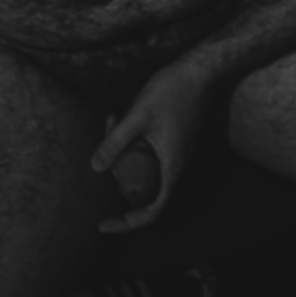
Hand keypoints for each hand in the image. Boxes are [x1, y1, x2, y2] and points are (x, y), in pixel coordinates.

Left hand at [91, 54, 212, 232]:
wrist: (200, 70)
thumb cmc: (172, 91)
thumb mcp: (138, 115)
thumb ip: (115, 142)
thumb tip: (95, 168)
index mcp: (173, 169)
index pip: (150, 212)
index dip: (127, 223)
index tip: (103, 225)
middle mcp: (177, 167)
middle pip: (141, 186)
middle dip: (117, 167)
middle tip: (107, 132)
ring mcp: (176, 153)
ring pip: (142, 165)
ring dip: (122, 148)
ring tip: (113, 117)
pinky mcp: (173, 140)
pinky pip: (148, 151)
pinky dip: (132, 139)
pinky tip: (121, 114)